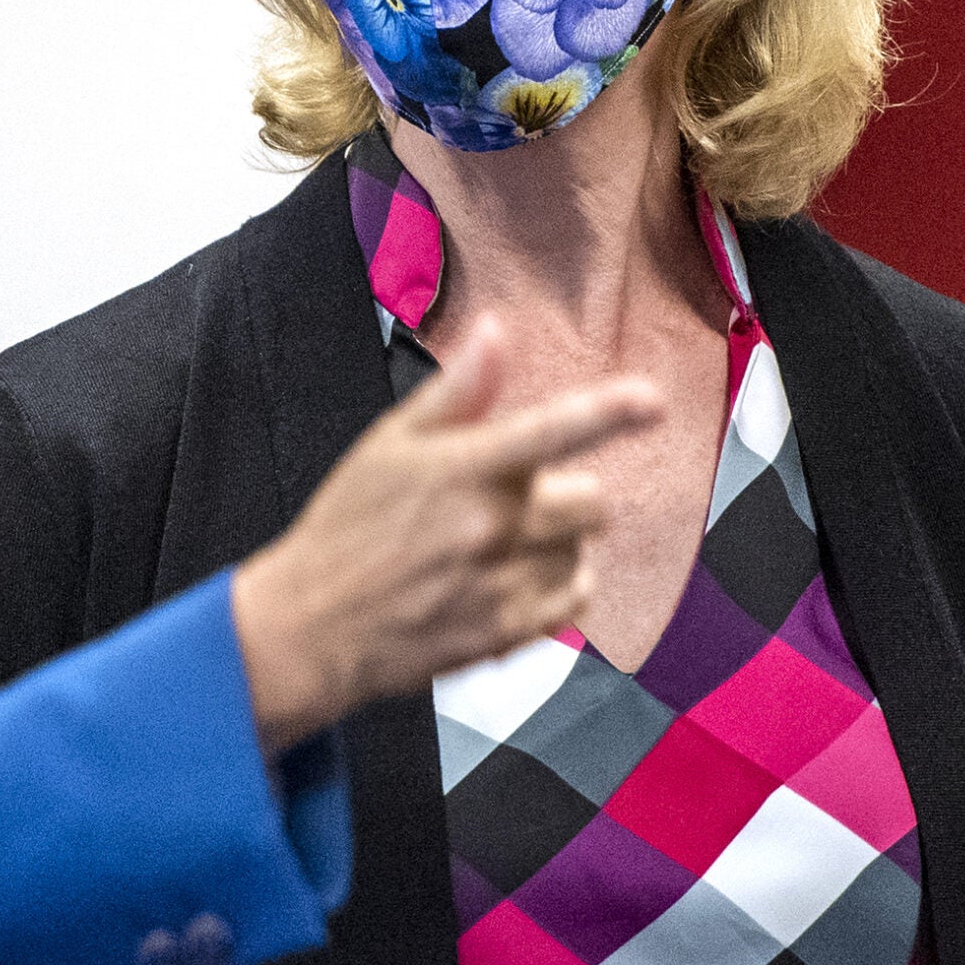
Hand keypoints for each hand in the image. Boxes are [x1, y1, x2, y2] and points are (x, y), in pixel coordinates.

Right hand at [229, 315, 660, 750]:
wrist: (314, 624)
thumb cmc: (348, 527)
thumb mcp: (389, 443)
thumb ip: (456, 391)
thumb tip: (495, 331)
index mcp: (461, 468)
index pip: (550, 429)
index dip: (608, 411)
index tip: (650, 401)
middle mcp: (489, 526)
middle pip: (591, 500)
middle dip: (566, 493)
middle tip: (518, 498)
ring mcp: (501, 584)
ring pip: (583, 550)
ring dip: (559, 542)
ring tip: (503, 545)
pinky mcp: (507, 633)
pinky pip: (574, 600)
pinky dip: (558, 587)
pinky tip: (513, 579)